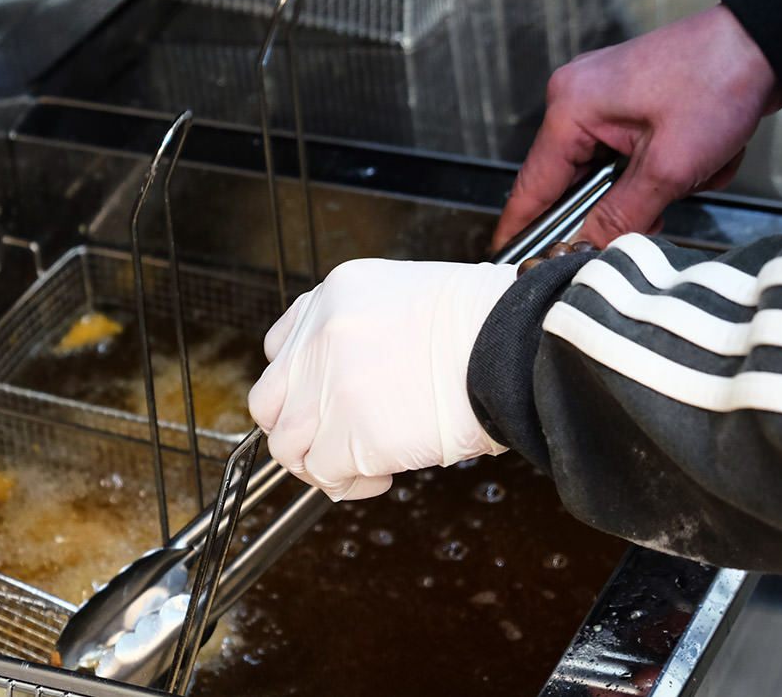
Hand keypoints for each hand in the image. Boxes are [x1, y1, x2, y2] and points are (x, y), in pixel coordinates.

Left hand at [248, 259, 513, 500]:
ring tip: (356, 465)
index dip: (299, 385)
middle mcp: (319, 339)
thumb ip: (363, 334)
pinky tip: (380, 474)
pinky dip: (349, 483)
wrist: (511, 343)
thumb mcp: (406, 300)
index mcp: (332, 298)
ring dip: (319, 462)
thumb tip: (356, 381)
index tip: (317, 403)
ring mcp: (328, 388)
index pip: (280, 348)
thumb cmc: (483, 324)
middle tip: (328, 444)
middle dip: (296, 429)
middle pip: (270, 401)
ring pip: (287, 445)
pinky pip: (325, 474)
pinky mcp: (349, 434)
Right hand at [493, 4, 781, 249]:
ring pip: (609, 176)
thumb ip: (620, 216)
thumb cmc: (721, 78)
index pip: (532, 186)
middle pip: (573, 183)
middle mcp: (577, 99)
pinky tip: (698, 155)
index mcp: (571, 107)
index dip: (523, 231)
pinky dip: (665, 168)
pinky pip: (630, 159)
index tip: (514, 264)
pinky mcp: (628, 106)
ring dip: (652, 185)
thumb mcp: (669, 166)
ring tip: (692, 167)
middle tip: (653, 213)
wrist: (769, 45)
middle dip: (620, 203)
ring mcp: (602, 100)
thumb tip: (587, 250)